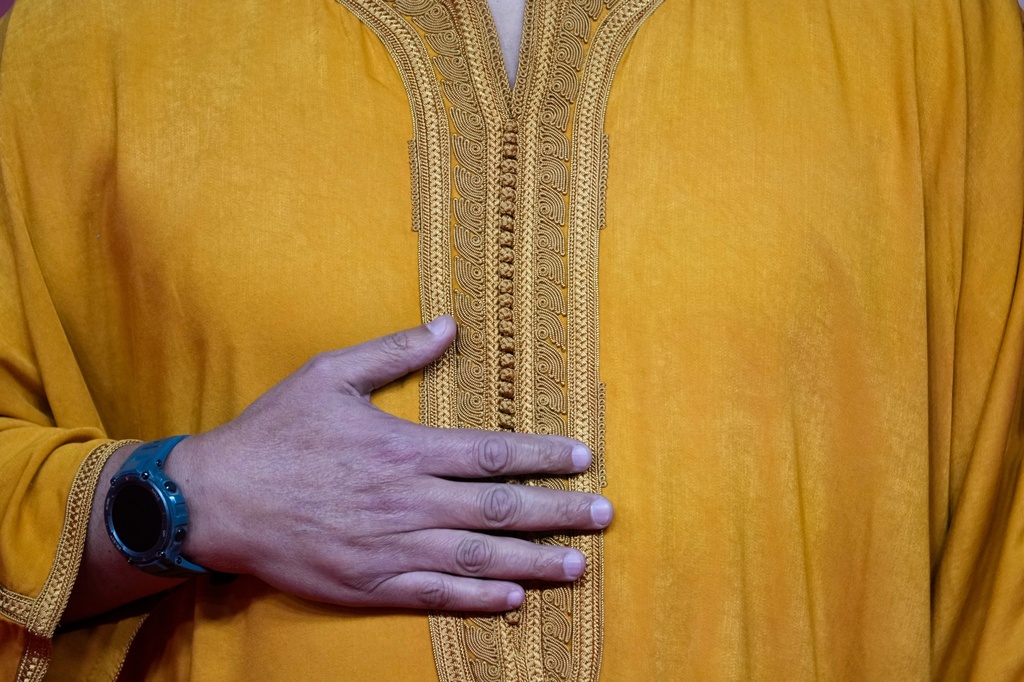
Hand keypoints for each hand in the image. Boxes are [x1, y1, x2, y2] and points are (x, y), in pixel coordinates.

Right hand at [169, 316, 612, 611]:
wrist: (216, 500)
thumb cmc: (274, 433)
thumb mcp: (329, 375)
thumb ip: (394, 353)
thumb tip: (449, 326)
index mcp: (403, 449)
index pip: (492, 453)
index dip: (543, 457)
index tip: (584, 459)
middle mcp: (406, 502)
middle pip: (499, 511)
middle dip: (558, 514)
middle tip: (605, 516)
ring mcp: (389, 549)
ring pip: (477, 560)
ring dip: (534, 563)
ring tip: (578, 565)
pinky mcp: (368, 585)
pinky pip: (433, 596)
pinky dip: (476, 600)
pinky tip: (512, 599)